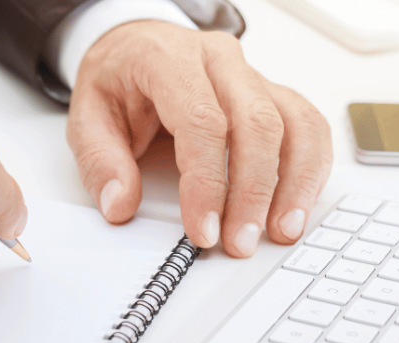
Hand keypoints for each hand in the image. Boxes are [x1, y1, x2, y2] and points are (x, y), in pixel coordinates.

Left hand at [68, 21, 331, 256]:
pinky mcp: (273, 94)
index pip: (201, 120)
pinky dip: (311, 169)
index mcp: (168, 59)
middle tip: (239, 241)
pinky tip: (298, 206)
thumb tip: (119, 204)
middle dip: (251, 192)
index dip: (207, 181)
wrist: (137, 46)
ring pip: (293, 123)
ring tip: (279, 230)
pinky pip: (308, 127)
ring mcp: (252, 75)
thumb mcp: (87, 115)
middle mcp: (219, 61)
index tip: (204, 228)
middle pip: (255, 123)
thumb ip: (100, 161)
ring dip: (292, 184)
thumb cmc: (119, 79)